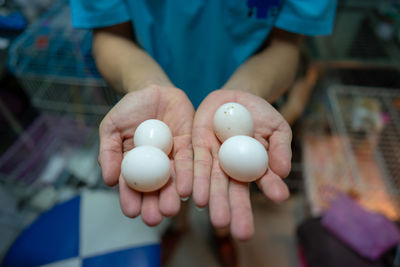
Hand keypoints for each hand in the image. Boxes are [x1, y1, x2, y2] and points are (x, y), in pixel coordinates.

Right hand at [98, 85, 193, 225]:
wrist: (151, 89)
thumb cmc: (128, 109)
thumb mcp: (111, 128)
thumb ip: (109, 152)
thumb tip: (109, 180)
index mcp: (134, 164)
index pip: (131, 186)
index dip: (130, 199)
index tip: (131, 212)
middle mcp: (155, 165)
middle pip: (154, 190)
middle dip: (154, 206)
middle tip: (153, 219)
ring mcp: (172, 157)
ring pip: (172, 180)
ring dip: (171, 197)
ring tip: (170, 210)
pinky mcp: (188, 145)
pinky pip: (188, 162)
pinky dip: (187, 176)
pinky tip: (185, 190)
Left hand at [192, 89, 290, 239]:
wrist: (236, 98)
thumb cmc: (261, 115)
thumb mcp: (277, 128)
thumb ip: (280, 147)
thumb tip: (283, 171)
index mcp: (254, 166)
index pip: (263, 180)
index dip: (271, 188)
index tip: (280, 197)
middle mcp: (232, 168)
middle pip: (233, 190)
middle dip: (236, 210)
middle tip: (240, 232)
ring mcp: (214, 159)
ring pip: (211, 182)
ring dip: (212, 199)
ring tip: (214, 218)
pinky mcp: (197, 147)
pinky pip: (192, 163)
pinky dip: (190, 178)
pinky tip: (188, 194)